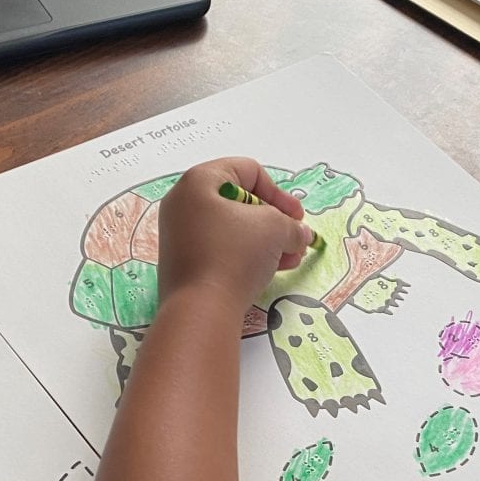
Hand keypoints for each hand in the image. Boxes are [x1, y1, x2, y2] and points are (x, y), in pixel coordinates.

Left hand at [156, 158, 313, 311]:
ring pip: (232, 228)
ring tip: (290, 259)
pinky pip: (220, 248)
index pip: (248, 171)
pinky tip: (271, 270)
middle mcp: (183, 203)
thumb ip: (292, 226)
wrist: (201, 310)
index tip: (297, 217)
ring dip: (266, 240)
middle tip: (296, 238)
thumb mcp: (276, 230)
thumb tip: (300, 234)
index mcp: (199, 181)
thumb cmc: (235, 255)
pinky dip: (246, 254)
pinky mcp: (183, 262)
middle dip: (275, 221)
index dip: (279, 193)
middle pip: (240, 201)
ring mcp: (179, 234)